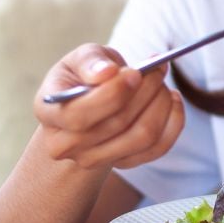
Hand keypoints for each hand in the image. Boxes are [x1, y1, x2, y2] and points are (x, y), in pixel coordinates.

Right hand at [33, 43, 184, 170]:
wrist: (91, 103)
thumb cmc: (85, 76)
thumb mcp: (81, 58)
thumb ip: (91, 61)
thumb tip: (106, 72)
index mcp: (50, 113)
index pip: (80, 115)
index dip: (112, 94)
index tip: (135, 72)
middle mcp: (66, 145)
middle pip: (116, 125)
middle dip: (145, 92)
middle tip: (158, 69)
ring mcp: (95, 159)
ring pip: (141, 137)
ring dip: (160, 105)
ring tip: (163, 82)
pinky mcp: (124, 163)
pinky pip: (158, 148)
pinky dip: (173, 122)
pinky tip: (173, 100)